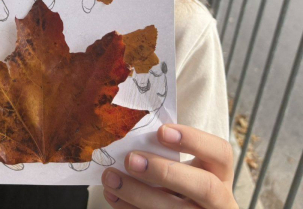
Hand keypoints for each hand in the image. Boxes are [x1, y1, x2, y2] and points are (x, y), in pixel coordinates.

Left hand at [101, 124, 237, 208]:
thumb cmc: (179, 183)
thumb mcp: (184, 167)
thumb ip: (167, 154)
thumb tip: (129, 136)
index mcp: (220, 174)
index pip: (221, 152)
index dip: (194, 140)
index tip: (161, 131)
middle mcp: (219, 200)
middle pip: (205, 187)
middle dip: (166, 172)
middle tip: (131, 159)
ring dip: (138, 193)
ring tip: (110, 178)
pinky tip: (113, 196)